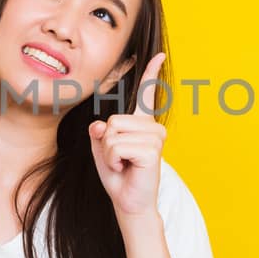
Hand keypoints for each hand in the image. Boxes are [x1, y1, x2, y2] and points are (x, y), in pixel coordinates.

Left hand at [87, 51, 166, 220]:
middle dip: (106, 144)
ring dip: (109, 154)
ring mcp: (154, 138)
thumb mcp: (101, 150)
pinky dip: (113, 161)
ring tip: (123, 165)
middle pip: (112, 122)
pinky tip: (126, 169)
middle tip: (119, 160)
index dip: (150, 73)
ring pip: (112, 135)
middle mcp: (151, 128)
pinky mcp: (152, 150)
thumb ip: (99, 133)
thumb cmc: (118, 175)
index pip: (147, 94)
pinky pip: (116, 147)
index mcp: (142, 124)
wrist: (128, 202)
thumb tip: (100, 124)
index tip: (159, 55)